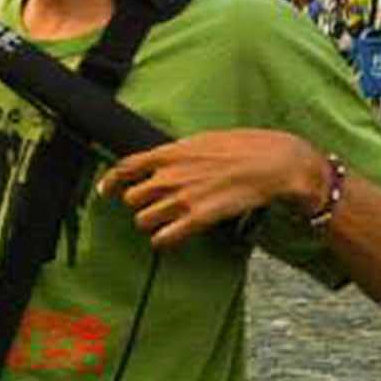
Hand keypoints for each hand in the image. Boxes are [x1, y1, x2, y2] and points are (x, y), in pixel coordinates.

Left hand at [97, 129, 323, 249]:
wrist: (275, 162)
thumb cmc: (245, 147)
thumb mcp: (203, 139)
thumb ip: (178, 152)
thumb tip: (164, 159)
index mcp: (170, 152)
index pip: (125, 167)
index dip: (111, 182)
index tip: (106, 191)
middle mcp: (170, 176)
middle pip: (131, 199)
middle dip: (140, 204)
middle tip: (155, 206)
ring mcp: (182, 198)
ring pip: (142, 221)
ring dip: (151, 223)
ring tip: (166, 221)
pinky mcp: (197, 218)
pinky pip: (162, 238)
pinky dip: (162, 241)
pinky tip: (169, 238)